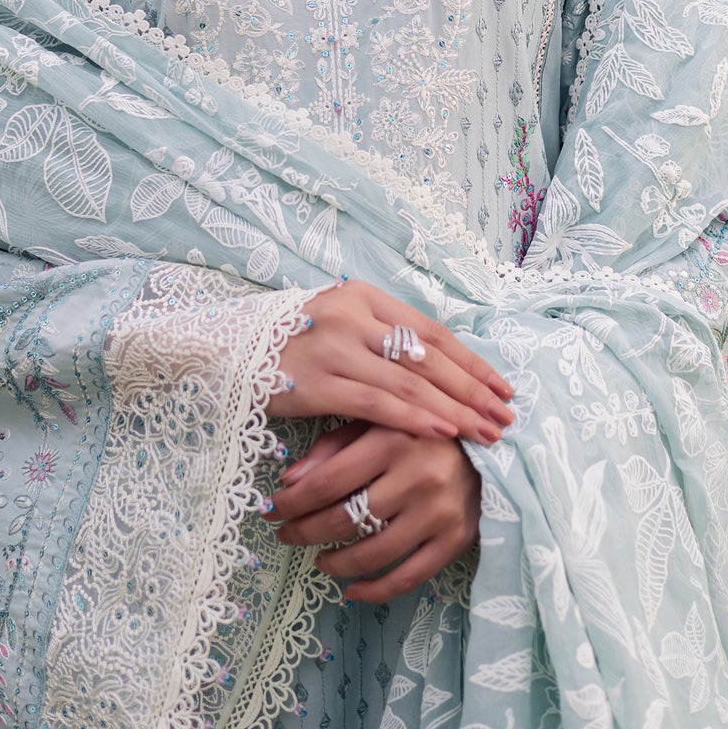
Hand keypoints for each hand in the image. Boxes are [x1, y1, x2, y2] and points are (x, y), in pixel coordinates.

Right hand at [266, 279, 513, 445]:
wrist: (222, 349)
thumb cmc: (288, 344)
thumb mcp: (337, 326)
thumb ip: (380, 339)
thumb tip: (439, 371)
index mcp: (363, 296)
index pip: (432, 330)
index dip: (471, 360)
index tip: (502, 386)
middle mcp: (352, 314)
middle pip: (428, 355)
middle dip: (472, 388)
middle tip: (505, 414)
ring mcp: (334, 346)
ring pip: (409, 380)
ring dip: (453, 408)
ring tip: (485, 431)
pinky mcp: (316, 381)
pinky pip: (376, 402)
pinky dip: (413, 417)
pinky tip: (441, 432)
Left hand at [268, 419, 481, 602]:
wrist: (492, 446)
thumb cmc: (420, 430)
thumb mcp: (375, 422)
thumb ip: (332, 447)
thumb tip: (290, 482)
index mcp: (393, 438)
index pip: (327, 481)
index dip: (293, 502)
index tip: (273, 510)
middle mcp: (418, 476)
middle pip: (344, 519)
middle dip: (305, 532)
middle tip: (287, 534)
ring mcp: (439, 512)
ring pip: (372, 554)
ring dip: (335, 563)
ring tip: (319, 559)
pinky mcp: (456, 540)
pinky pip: (408, 577)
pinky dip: (374, 590)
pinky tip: (351, 589)